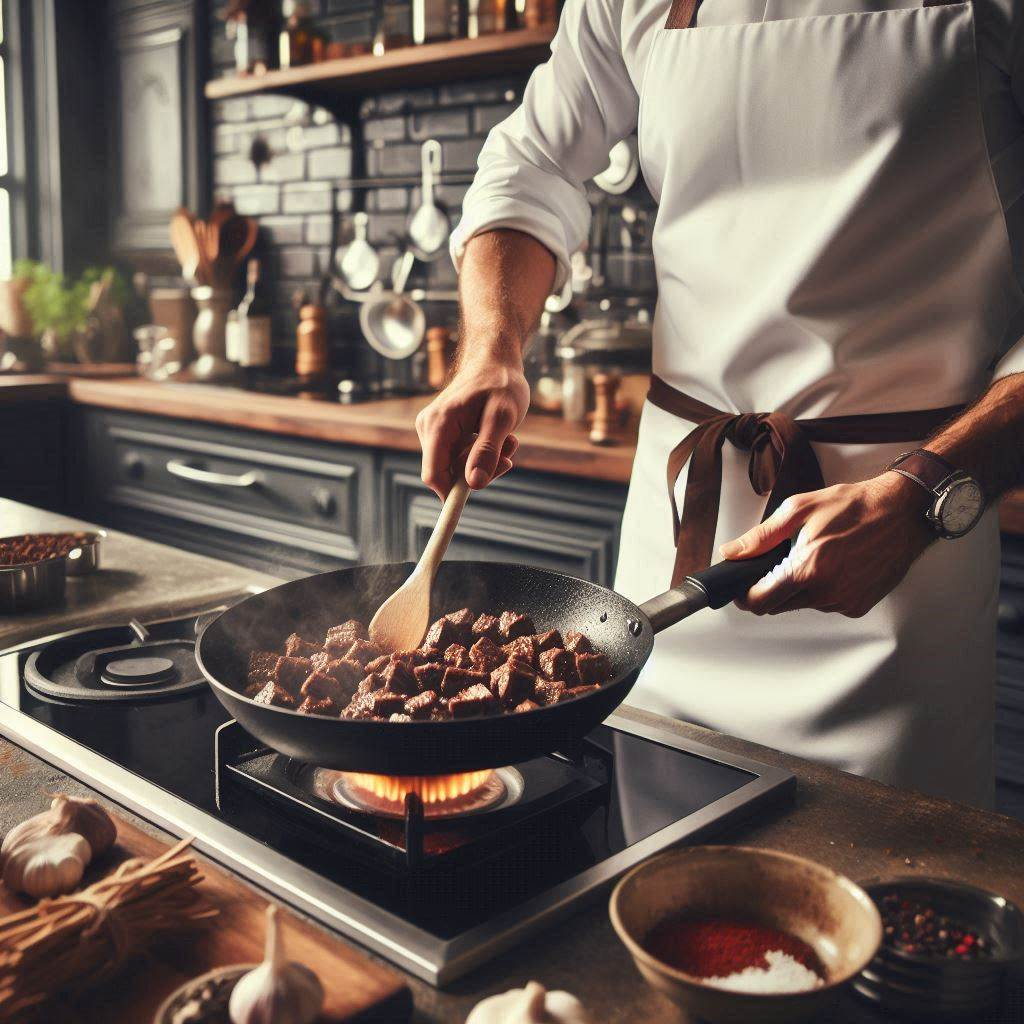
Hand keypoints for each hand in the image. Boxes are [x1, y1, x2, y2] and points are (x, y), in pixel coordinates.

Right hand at [416, 357, 530, 497]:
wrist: (494, 361)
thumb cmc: (500, 383)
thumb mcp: (503, 417)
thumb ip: (488, 450)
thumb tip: (474, 484)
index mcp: (439, 424)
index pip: (434, 474)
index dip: (450, 495)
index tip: (472, 504)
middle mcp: (429, 428)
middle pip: (447, 473)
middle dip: (479, 471)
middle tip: (509, 456)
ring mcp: (433, 430)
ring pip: (455, 467)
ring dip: (484, 461)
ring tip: (509, 441)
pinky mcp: (442, 432)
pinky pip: (458, 457)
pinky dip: (480, 454)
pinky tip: (498, 437)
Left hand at [719, 473, 934, 616]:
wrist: (902, 512)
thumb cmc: (854, 506)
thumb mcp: (798, 509)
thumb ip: (761, 537)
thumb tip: (732, 552)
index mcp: (807, 569)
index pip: (761, 601)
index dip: (745, 596)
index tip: (740, 589)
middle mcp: (826, 592)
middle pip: (779, 606)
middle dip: (770, 589)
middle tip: (778, 564)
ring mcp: (844, 601)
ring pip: (804, 605)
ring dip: (799, 588)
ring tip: (814, 557)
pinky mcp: (859, 605)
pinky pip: (827, 604)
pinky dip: (822, 590)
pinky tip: (834, 566)